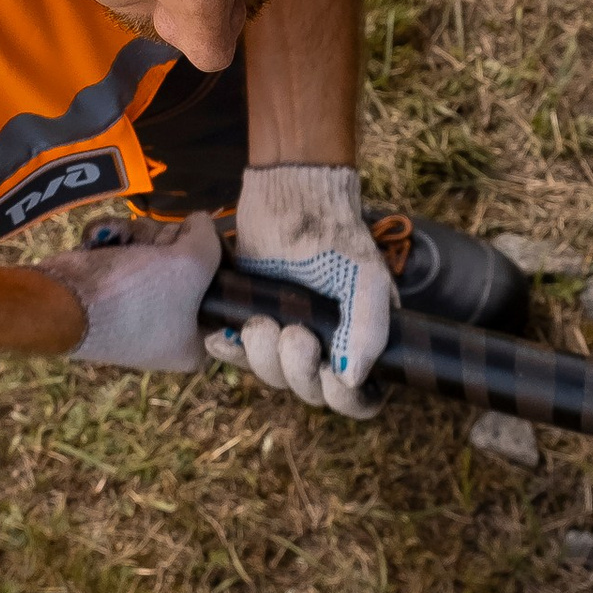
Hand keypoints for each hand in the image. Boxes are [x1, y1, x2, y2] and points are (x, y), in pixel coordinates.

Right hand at [36, 212, 220, 371]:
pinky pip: (125, 254)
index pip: (222, 298)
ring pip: (154, 253)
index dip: (216, 265)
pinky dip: (113, 240)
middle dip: (167, 244)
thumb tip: (201, 222)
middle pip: (187, 268)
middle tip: (155, 246)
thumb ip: (209, 237)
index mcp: (194, 345)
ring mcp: (136, 310)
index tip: (202, 250)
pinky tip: (101, 238)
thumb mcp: (192, 263)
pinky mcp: (109, 291)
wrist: (65, 301)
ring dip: (136, 236)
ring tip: (120, 239)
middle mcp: (168, 331)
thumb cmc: (139, 295)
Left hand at [218, 163, 392, 418]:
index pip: (359, 397)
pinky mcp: (251, 319)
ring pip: (274, 376)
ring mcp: (287, 333)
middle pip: (311, 391)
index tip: (331, 371)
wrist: (287, 194)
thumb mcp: (363, 275)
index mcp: (361, 339)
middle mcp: (326, 344)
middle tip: (292, 332)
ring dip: (263, 357)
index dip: (345, 399)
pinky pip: (239, 355)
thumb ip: (369, 326)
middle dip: (298, 369)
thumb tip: (353, 377)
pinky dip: (230, 350)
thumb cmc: (332, 232)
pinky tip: (223, 336)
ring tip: (261, 321)